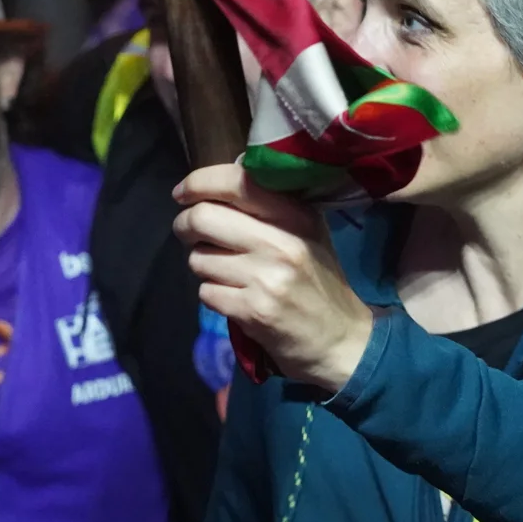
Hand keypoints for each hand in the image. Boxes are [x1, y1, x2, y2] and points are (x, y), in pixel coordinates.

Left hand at [173, 163, 374, 392]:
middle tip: (188, 232)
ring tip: (224, 271)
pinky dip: (212, 294)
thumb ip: (267, 206)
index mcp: (295, 214)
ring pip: (198, 258)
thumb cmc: (318, 280)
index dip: (198, 182)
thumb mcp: (306, 232)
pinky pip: (205, 292)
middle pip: (202, 218)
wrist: (340, 340)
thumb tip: (215, 184)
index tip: (182, 193)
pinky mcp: (253, 310)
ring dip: (201, 265)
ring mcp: (266, 278)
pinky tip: (233, 297)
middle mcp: (280, 241)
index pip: (234, 181)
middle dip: (184, 225)